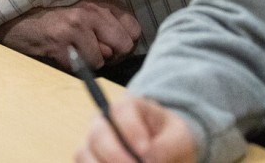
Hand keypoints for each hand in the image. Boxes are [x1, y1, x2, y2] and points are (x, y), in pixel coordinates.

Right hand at [0, 0, 140, 69]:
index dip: (126, 43)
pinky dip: (74, 65)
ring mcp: (76, 26)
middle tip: (97, 54)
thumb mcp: (82, 8)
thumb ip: (106, 19)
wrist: (16, 19)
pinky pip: (83, 66)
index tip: (114, 46)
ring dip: (90, 61)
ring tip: (74, 51)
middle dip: (113, 56)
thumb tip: (128, 39)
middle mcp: (91, 11)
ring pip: (102, 59)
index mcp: (99, 2)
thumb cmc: (51, 16)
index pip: (134, 29)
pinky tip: (62, 54)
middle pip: (124, 46)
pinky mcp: (61, 42)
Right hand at [76, 95, 196, 162]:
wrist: (168, 150)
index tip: (146, 151)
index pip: (121, 111)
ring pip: (85, 155)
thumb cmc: (171, 138)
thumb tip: (150, 158)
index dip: (131, 131)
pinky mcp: (90, 161)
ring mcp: (93, 144)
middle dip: (116, 156)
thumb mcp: (179, 136)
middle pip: (98, 135)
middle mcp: (104, 123)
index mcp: (127, 107)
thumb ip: (168, 144)